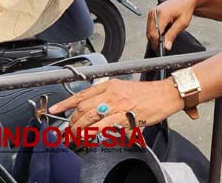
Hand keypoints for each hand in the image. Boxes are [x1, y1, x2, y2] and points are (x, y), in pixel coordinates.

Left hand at [49, 78, 182, 132]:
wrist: (165, 94)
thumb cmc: (148, 93)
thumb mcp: (124, 88)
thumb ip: (109, 96)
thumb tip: (97, 107)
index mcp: (110, 85)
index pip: (82, 94)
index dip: (66, 103)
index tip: (56, 109)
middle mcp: (111, 93)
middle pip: (83, 107)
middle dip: (72, 121)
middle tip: (69, 130)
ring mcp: (117, 105)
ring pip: (90, 117)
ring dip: (79, 128)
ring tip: (76, 136)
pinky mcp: (124, 116)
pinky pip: (104, 125)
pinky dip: (94, 132)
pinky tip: (90, 136)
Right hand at [147, 0, 197, 51]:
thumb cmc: (185, 8)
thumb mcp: (182, 23)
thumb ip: (172, 35)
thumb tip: (166, 46)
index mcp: (161, 14)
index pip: (155, 34)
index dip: (157, 44)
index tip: (161, 50)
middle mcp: (154, 12)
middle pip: (150, 33)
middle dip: (156, 42)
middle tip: (164, 47)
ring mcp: (152, 12)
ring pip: (149, 31)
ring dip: (155, 37)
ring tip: (165, 38)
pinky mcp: (152, 13)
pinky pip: (150, 26)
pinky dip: (155, 32)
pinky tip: (162, 32)